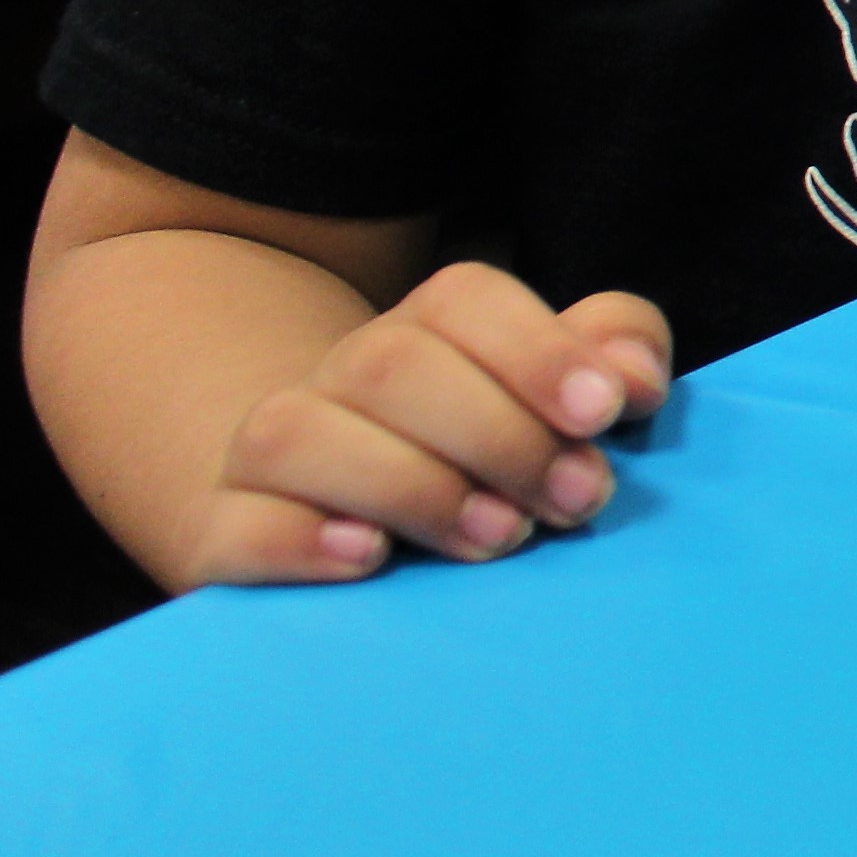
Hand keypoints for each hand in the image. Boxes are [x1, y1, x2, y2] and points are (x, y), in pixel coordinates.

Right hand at [189, 264, 672, 588]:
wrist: (330, 509)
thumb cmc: (479, 453)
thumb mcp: (552, 398)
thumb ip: (608, 359)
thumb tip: (633, 376)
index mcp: (426, 330)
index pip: (463, 299)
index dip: (536, 348)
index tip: (605, 412)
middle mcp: (340, 377)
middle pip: (393, 366)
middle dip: (498, 435)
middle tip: (575, 499)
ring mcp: (270, 451)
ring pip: (300, 433)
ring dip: (411, 486)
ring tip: (497, 537)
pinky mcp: (223, 531)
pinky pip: (237, 521)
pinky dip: (300, 537)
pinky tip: (367, 556)